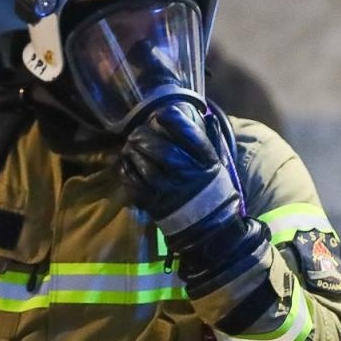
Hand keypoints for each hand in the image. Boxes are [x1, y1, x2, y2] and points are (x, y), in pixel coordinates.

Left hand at [117, 101, 238, 243]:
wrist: (209, 226)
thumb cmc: (210, 188)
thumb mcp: (216, 162)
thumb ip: (208, 139)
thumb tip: (203, 114)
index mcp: (205, 161)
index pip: (188, 134)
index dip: (171, 119)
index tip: (161, 115)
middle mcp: (188, 175)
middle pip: (162, 150)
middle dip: (144, 136)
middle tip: (137, 132)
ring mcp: (170, 191)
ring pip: (145, 166)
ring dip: (132, 152)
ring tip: (129, 146)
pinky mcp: (154, 204)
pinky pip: (134, 183)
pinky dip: (125, 169)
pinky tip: (123, 162)